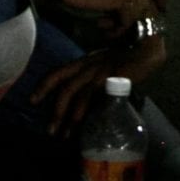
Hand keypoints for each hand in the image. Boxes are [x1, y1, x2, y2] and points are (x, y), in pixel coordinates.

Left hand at [28, 35, 169, 136]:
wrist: (147, 45)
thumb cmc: (129, 56)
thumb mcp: (107, 65)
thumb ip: (97, 79)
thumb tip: (89, 101)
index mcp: (85, 61)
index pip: (59, 72)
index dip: (44, 86)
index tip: (32, 101)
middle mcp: (88, 65)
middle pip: (63, 86)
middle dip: (55, 110)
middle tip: (50, 130)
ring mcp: (98, 70)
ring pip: (74, 92)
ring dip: (66, 115)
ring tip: (63, 135)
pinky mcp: (109, 76)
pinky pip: (92, 94)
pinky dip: (83, 109)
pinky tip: (78, 122)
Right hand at [58, 0, 166, 30]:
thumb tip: (123, 8)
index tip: (163, 7)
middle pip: (146, 3)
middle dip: (138, 20)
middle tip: (125, 32)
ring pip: (136, 15)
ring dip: (123, 27)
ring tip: (108, 31)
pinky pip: (127, 21)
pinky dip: (117, 29)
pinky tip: (106, 31)